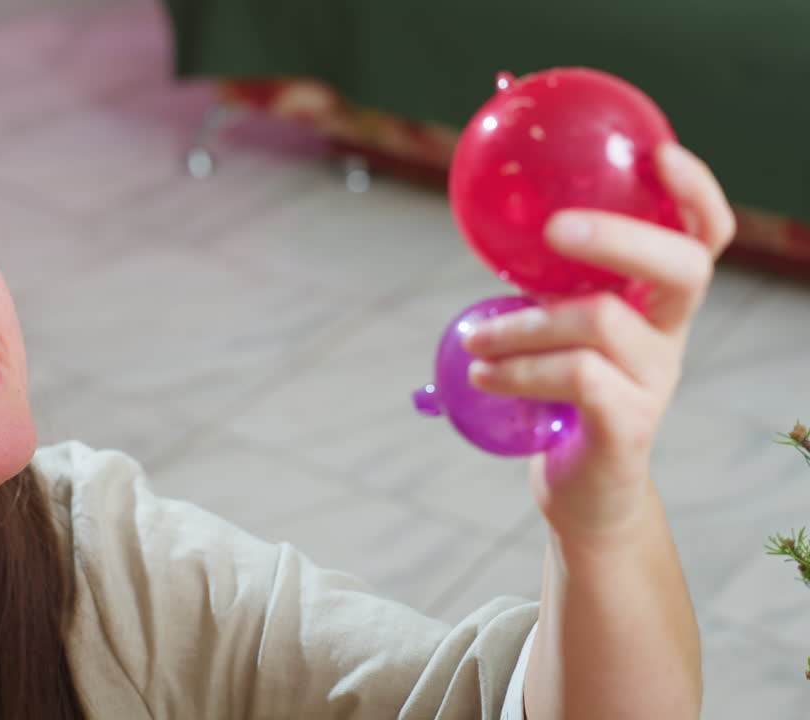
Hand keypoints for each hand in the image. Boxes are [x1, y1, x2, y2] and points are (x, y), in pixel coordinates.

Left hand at [462, 143, 735, 540]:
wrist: (583, 491)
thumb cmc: (564, 399)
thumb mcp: (560, 333)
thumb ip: (545, 285)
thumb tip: (492, 222)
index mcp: (657, 304)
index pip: (702, 237)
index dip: (694, 192)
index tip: (657, 152)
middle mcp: (670, 336)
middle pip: (680, 267)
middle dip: (619, 236)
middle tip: (553, 229)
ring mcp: (655, 382)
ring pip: (598, 322)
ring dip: (520, 324)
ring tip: (474, 337)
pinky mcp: (628, 425)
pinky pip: (574, 377)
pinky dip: (518, 369)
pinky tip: (481, 373)